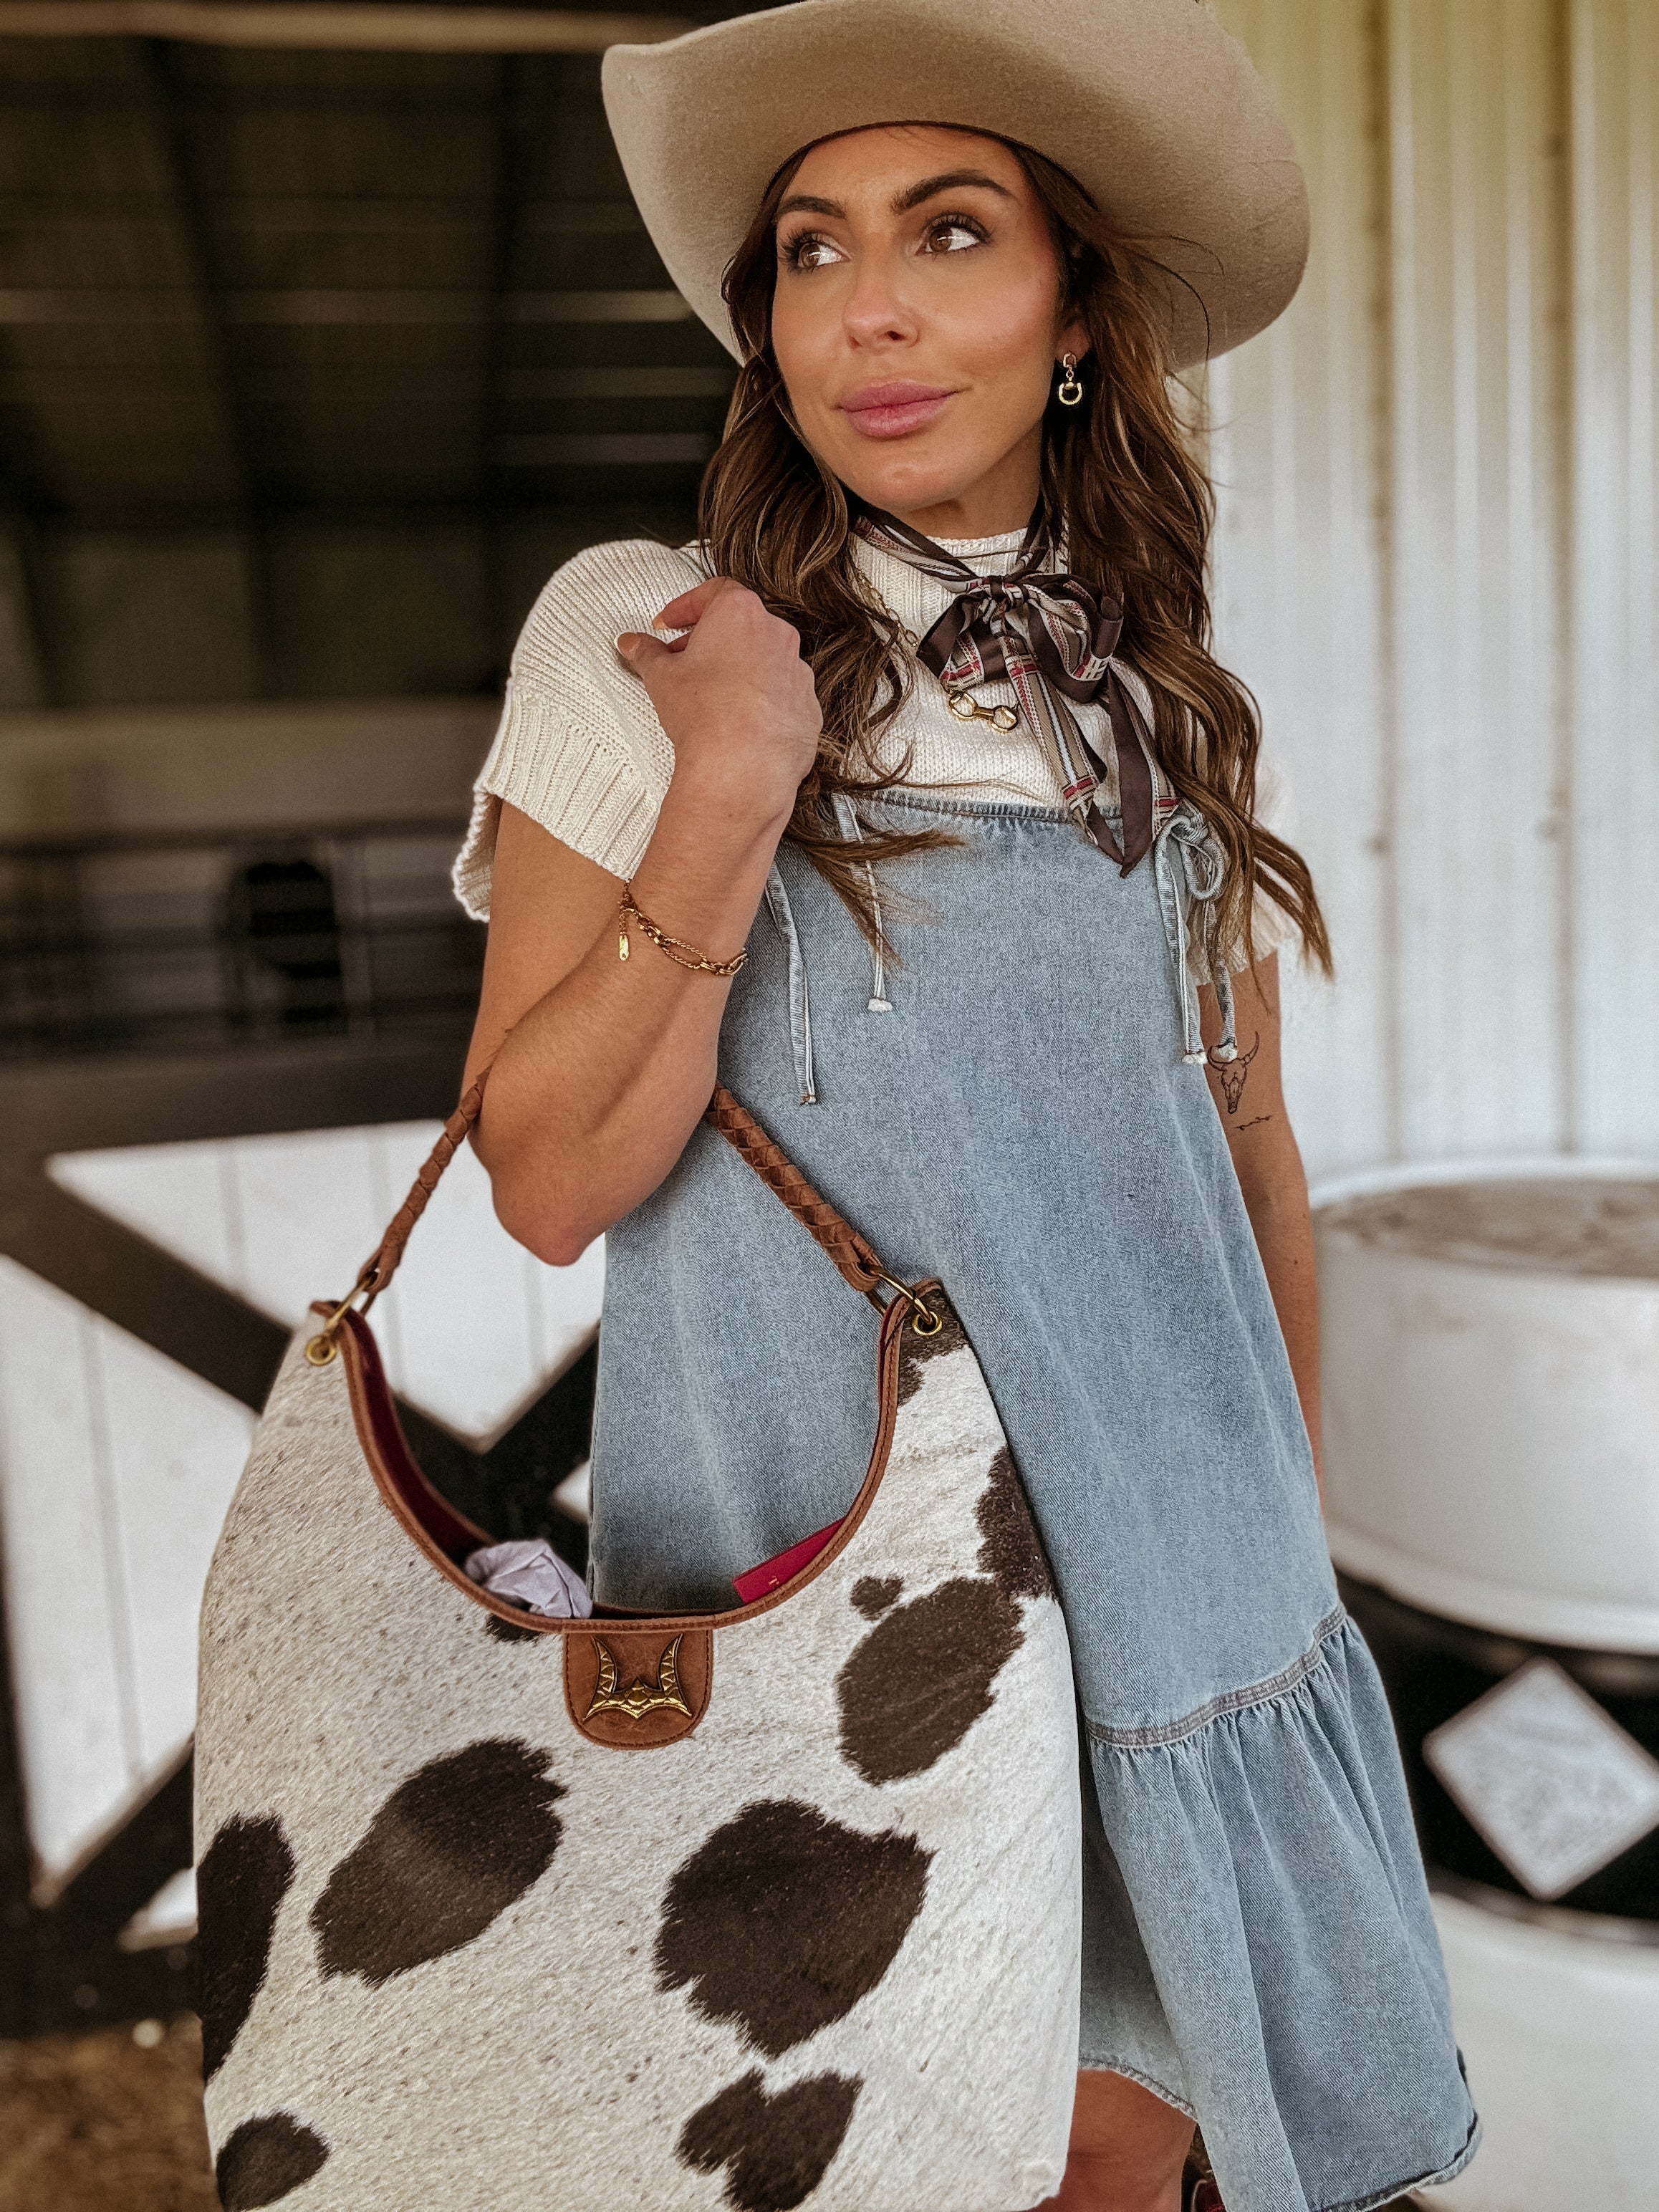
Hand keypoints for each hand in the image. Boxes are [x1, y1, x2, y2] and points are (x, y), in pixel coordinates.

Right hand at [616, 578, 820, 825]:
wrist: (742, 768)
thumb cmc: (706, 717)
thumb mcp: (660, 677)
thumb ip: (645, 652)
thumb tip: (633, 644)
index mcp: (741, 613)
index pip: (714, 592)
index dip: (687, 606)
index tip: (670, 623)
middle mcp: (777, 635)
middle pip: (741, 626)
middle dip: (710, 640)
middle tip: (684, 661)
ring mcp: (797, 672)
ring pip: (764, 661)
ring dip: (739, 670)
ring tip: (711, 696)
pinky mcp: (808, 707)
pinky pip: (781, 695)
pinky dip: (761, 701)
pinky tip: (739, 721)